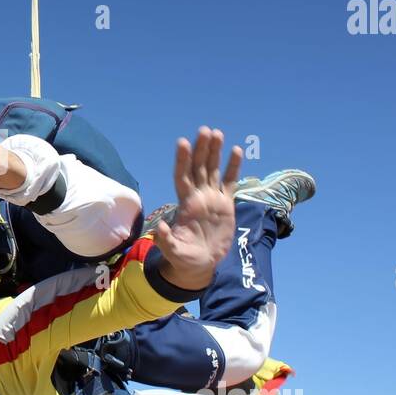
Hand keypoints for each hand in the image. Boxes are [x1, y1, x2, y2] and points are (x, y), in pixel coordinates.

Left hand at [152, 127, 241, 290]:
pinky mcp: (225, 204)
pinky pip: (230, 182)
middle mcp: (198, 197)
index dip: (182, 160)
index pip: (182, 177)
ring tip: (217, 133)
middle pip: (198, 168)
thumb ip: (166, 240)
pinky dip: (233, 167)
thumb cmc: (183, 258)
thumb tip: (159, 228)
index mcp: (185, 204)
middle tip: (204, 130)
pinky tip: (236, 150)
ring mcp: (212, 199)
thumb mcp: (173, 252)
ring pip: (213, 170)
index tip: (183, 143)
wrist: (199, 264)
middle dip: (200, 149)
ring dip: (215, 152)